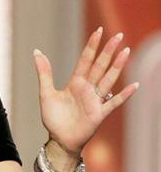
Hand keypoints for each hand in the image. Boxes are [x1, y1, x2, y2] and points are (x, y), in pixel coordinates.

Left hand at [33, 27, 138, 155]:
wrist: (59, 140)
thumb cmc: (53, 118)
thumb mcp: (46, 93)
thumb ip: (44, 73)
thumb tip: (37, 51)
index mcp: (75, 82)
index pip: (86, 60)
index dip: (92, 46)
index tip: (99, 31)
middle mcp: (88, 89)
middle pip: (100, 66)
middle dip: (108, 51)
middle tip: (119, 35)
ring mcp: (95, 100)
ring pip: (108, 79)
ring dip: (117, 66)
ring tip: (126, 51)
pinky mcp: (99, 113)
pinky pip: (114, 102)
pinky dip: (124, 94)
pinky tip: (134, 85)